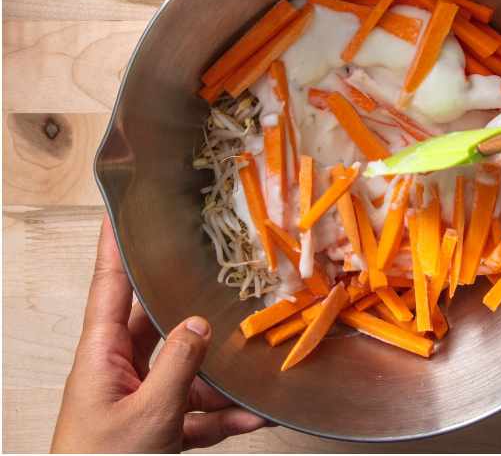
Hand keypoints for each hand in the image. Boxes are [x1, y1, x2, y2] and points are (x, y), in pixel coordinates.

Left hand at [51, 219, 265, 452]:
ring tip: (264, 362)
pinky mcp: (158, 429)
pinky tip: (260, 413)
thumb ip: (178, 365)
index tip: (121, 206)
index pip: (108, 287)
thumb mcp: (147, 415)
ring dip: (225, 374)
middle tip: (230, 274)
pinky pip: (199, 411)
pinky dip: (228, 415)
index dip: (114, 246)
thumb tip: (201, 322)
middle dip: (200, 306)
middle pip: (163, 324)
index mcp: (101, 356)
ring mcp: (140, 400)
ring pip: (190, 370)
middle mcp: (120, 370)